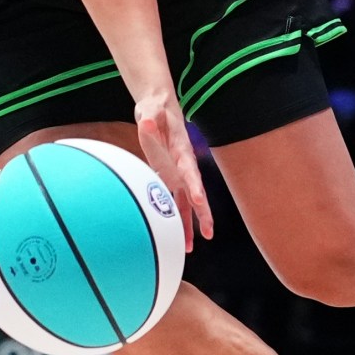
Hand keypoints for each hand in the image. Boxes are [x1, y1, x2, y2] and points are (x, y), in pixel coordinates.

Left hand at [132, 92, 212, 246]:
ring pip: (186, 202)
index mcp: (181, 150)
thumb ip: (149, 117)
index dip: (194, 184)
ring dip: (189, 224)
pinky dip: (177, 217)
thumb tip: (144, 120)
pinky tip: (176, 235)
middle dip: (203, 213)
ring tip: (190, 247)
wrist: (158, 107)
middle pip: (196, 192)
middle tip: (209, 233)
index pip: (189, 169)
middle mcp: (183, 164)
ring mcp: (177, 172)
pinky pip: (175, 200)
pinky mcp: (169, 176)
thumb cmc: (154, 109)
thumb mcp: (150, 109)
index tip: (198, 199)